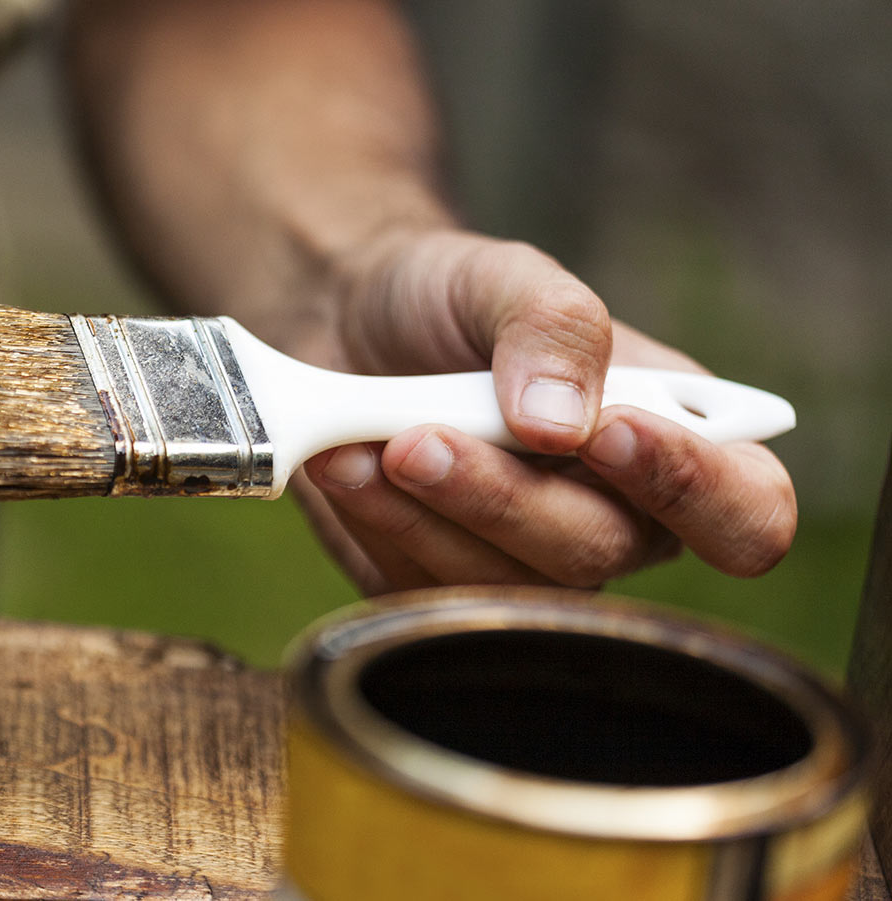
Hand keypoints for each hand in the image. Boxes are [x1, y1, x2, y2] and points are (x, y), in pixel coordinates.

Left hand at [294, 228, 796, 594]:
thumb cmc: (449, 300)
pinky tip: (344, 466)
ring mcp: (525, 562)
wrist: (340, 321)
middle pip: (597, 555)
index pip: (746, 512)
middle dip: (504, 497)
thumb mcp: (504, 277)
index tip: (608, 432)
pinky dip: (380, 526)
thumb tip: (566, 423)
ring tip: (371, 441)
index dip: (693, 490)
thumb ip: (553, 325)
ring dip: (427, 514)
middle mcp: (613, 518)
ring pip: (503, 588)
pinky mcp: (438, 584)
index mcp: (670, 442)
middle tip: (421, 437)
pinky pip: (423, 592)